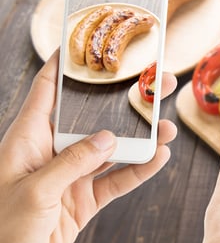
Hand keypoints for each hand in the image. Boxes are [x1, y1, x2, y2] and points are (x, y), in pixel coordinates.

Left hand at [0, 51, 177, 242]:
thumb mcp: (34, 191)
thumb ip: (73, 162)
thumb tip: (110, 138)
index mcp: (29, 138)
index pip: (49, 90)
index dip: (67, 65)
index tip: (90, 42)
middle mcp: (53, 150)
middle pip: (95, 116)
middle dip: (125, 100)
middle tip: (156, 83)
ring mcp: (72, 175)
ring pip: (114, 148)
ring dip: (141, 137)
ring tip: (168, 126)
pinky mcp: (84, 199)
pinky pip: (117, 180)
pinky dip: (139, 170)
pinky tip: (159, 158)